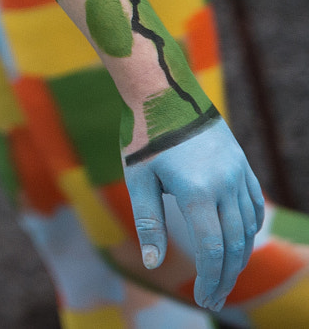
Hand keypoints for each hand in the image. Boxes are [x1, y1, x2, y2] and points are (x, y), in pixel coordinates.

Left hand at [125, 119, 263, 311]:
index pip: (212, 249)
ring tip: (224, 278)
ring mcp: (238, 174)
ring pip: (247, 227)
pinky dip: (248, 230)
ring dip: (239, 256)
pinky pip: (252, 206)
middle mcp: (225, 185)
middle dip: (225, 277)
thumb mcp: (138, 178)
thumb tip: (154, 263)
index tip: (204, 300)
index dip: (210, 279)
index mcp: (197, 191)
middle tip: (214, 300)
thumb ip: (148, 222)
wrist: (165, 91)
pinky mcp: (242, 166)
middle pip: (234, 245)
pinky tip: (238, 244)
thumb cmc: (144, 135)